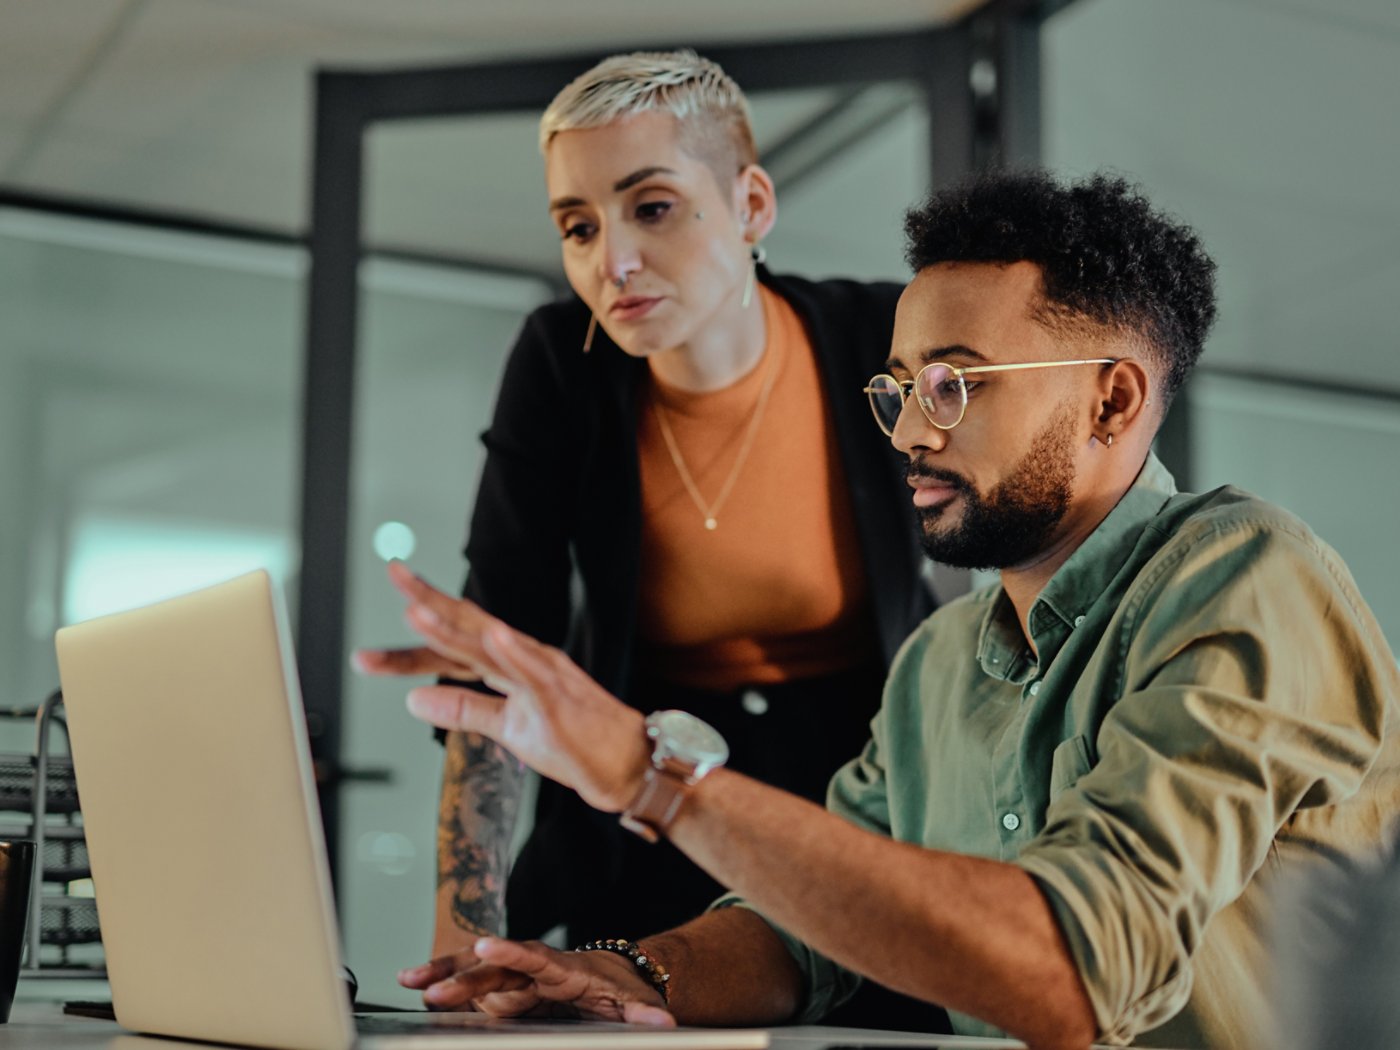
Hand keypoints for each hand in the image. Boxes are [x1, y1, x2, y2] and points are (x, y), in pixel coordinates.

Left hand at [354, 561, 648, 811]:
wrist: (628, 764)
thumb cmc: (575, 744)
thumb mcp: (507, 728)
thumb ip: (462, 709)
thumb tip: (412, 698)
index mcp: (512, 662)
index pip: (459, 638)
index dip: (423, 621)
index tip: (386, 607)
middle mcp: (525, 657)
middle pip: (470, 625)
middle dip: (429, 601)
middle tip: (393, 573)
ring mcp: (543, 675)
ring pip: (491, 646)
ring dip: (455, 628)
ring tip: (417, 610)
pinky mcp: (559, 699)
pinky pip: (534, 673)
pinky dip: (513, 653)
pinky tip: (494, 637)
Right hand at [399, 937, 675, 1026]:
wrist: (612, 974)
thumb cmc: (620, 987)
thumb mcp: (635, 1001)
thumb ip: (645, 1013)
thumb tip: (665, 1022)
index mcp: (563, 967)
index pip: (534, 957)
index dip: (511, 953)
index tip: (487, 946)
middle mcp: (534, 965)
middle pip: (496, 968)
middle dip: (464, 977)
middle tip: (433, 990)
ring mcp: (516, 974)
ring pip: (476, 970)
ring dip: (443, 973)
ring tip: (409, 979)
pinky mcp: (504, 985)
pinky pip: (471, 982)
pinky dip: (444, 981)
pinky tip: (414, 984)